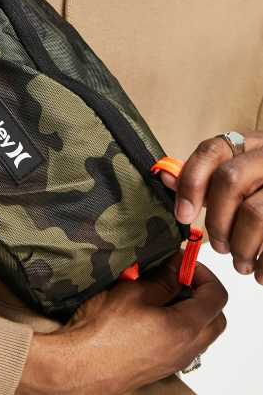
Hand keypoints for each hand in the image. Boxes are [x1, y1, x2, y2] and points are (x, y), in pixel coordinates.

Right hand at [16, 252, 226, 394]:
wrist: (80, 365)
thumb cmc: (103, 330)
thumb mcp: (133, 291)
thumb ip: (163, 279)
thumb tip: (178, 266)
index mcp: (185, 328)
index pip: (216, 296)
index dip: (203, 273)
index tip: (183, 262)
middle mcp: (186, 349)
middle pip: (215, 318)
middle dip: (202, 293)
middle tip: (179, 276)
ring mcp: (174, 361)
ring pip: (199, 332)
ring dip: (189, 309)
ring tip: (159, 292)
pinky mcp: (160, 367)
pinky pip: (181, 343)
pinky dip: (176, 324)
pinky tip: (147, 312)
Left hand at [159, 131, 262, 283]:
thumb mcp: (241, 175)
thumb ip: (205, 177)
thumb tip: (165, 178)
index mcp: (251, 144)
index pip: (213, 150)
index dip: (191, 181)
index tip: (183, 215)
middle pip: (230, 180)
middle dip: (217, 220)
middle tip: (218, 246)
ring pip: (255, 213)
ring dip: (241, 246)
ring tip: (240, 262)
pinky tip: (260, 273)